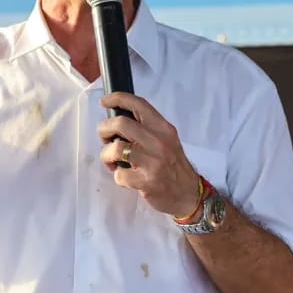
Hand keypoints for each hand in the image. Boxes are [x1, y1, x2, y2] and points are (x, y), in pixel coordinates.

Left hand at [98, 93, 200, 216]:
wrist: (188, 194)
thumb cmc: (174, 165)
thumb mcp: (168, 140)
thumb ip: (148, 129)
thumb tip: (118, 121)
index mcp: (163, 128)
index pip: (139, 104)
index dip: (118, 98)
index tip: (104, 101)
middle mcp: (158, 142)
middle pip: (120, 123)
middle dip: (104, 130)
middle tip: (105, 139)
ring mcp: (152, 162)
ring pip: (115, 149)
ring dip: (106, 155)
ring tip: (112, 161)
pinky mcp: (145, 182)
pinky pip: (119, 174)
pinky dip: (117, 176)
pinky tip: (125, 177)